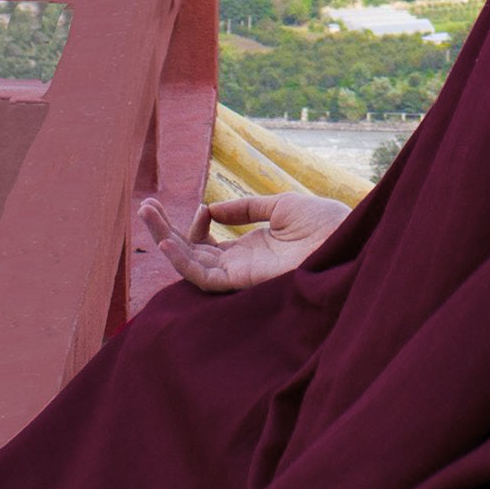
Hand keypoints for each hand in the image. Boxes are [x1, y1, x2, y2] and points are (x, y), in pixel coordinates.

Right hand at [140, 189, 348, 292]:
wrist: (346, 236)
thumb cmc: (324, 224)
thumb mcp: (280, 206)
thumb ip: (245, 209)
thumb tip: (212, 210)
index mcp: (250, 250)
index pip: (207, 245)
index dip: (195, 226)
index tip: (203, 207)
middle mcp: (241, 266)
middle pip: (191, 254)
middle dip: (164, 231)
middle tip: (143, 207)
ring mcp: (240, 275)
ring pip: (190, 264)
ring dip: (165, 240)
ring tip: (145, 212)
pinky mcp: (243, 282)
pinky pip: (204, 277)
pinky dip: (182, 261)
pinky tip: (165, 243)